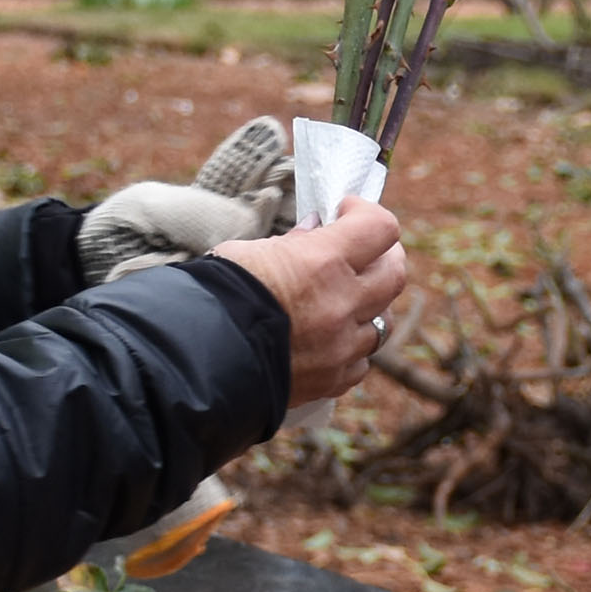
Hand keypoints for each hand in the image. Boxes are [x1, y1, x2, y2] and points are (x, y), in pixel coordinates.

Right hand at [215, 198, 408, 407]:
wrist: (195, 361)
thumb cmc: (213, 296)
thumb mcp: (249, 252)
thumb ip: (293, 243)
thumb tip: (314, 230)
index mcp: (322, 262)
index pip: (380, 227)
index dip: (366, 213)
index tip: (345, 211)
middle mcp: (342, 304)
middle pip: (395, 273)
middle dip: (382, 256)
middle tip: (362, 251)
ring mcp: (341, 346)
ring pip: (384, 321)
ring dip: (371, 305)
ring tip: (346, 298)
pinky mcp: (331, 380)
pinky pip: (361, 361)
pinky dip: (351, 347)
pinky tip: (330, 339)